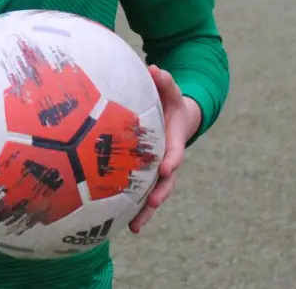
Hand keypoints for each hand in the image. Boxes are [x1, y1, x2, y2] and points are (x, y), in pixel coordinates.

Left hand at [130, 64, 201, 233]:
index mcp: (173, 140)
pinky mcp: (145, 177)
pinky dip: (132, 209)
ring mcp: (157, 171)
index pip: (175, 151)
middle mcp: (167, 160)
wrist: (175, 118)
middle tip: (153, 203)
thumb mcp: (170, 90)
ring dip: (146, 210)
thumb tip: (155, 68)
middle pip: (167, 181)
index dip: (172, 160)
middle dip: (160, 193)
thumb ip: (165, 81)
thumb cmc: (169, 102)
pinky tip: (120, 225)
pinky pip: (139, 195)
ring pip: (153, 194)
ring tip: (135, 227)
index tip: (167, 168)